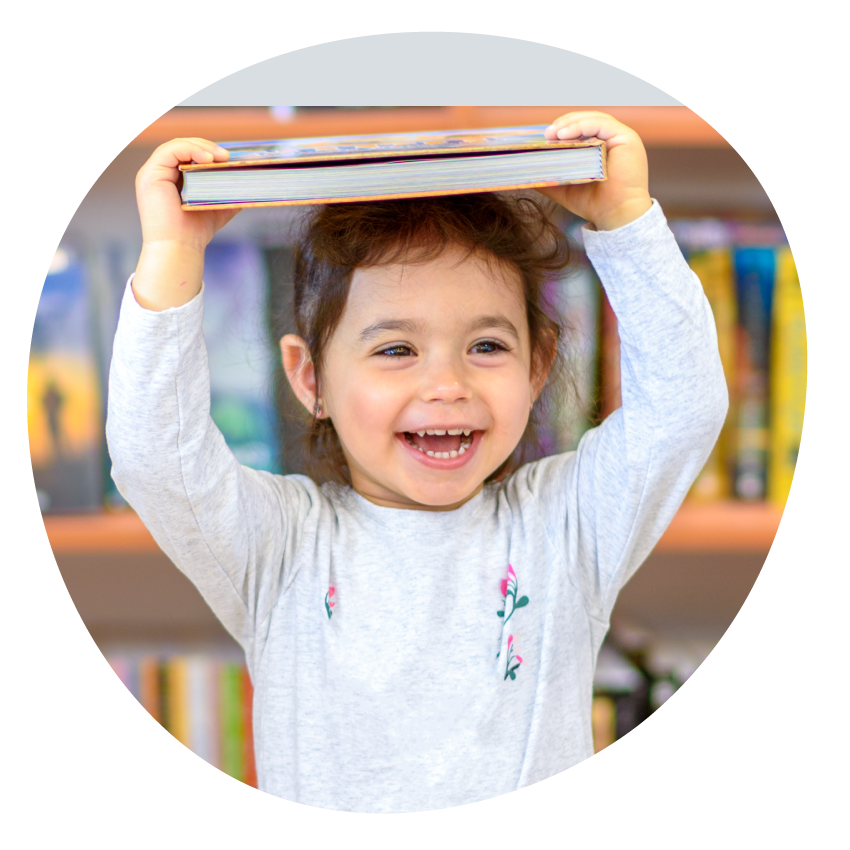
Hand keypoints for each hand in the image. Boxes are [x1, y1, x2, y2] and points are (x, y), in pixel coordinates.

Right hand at [133, 138, 239, 310]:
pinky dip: (191, 150)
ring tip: (222, 157)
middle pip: (184, 146)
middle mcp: (160, 174)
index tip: (229, 158)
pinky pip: (170, 151)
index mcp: (172, 179)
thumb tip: (246, 181)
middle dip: (207, 147)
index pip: (189, 154)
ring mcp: (153, 173)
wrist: (180, 248)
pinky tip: (208, 159)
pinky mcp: (150, 175)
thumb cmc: (195, 232)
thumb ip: (227, 193)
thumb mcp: (216, 206)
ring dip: (202, 147)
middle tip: (228, 156)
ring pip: (177, 145)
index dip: (208, 151)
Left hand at [535, 112, 651, 230]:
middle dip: (563, 124)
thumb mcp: (565, 187)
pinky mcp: (626, 138)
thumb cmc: (594, 203)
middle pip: (585, 120)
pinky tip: (563, 135)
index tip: (543, 138)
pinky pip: (600, 124)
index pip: (580, 129)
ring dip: (569, 123)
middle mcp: (612, 139)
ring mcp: (620, 137)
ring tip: (552, 134)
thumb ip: (549, 177)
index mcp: (601, 146)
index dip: (561, 129)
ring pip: (592, 119)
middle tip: (545, 134)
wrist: (615, 217)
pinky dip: (580, 126)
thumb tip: (525, 171)